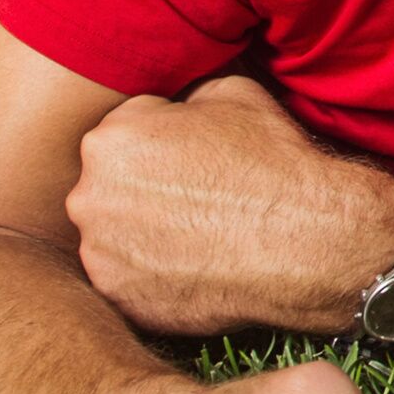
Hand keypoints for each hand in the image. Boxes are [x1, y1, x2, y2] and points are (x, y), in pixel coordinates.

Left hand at [70, 75, 393, 339]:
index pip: (127, 131)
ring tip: (197, 232)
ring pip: (115, 234)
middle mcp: (90, 196)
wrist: (304, 240)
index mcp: (110, 140)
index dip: (165, 141)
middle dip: (143, 187)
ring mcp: (100, 254)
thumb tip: (177, 107)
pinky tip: (194, 263)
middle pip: (110, 184)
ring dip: (143, 231)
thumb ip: (184, 96)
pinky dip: (153, 273)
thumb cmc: (272, 161)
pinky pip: (129, 278)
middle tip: (194, 197)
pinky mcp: (120, 299)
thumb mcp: (232, 93)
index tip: (195, 157)